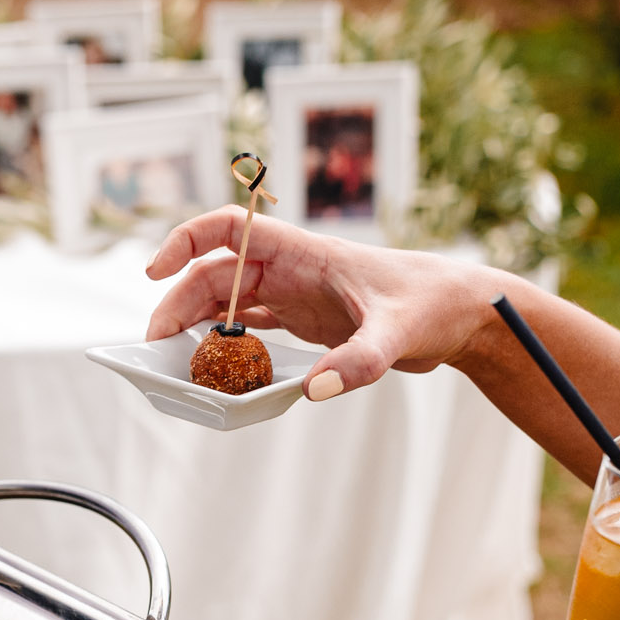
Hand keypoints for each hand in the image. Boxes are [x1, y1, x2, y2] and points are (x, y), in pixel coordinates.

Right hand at [145, 211, 508, 400]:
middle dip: (179, 302)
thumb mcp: (398, 334)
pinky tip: (210, 363)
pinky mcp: (304, 318)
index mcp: (304, 251)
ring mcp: (295, 293)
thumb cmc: (434, 305)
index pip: (228, 229)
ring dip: (196, 324)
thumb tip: (316, 390)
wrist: (463, 314)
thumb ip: (358, 362)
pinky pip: (250, 325)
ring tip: (174, 358)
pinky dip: (225, 341)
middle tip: (157, 344)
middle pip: (215, 274)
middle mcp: (291, 268)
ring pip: (227, 301)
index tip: (155, 272)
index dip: (185, 242)